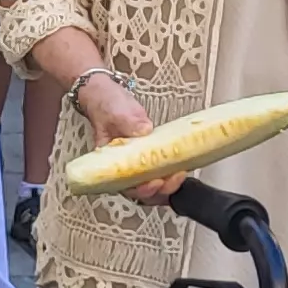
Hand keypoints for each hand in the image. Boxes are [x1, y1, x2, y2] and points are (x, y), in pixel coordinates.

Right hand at [70, 73, 180, 205]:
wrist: (105, 96)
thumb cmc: (105, 106)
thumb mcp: (115, 112)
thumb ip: (128, 121)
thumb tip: (145, 130)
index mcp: (111, 163)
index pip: (126, 187)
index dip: (142, 190)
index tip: (155, 182)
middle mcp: (124, 167)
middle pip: (144, 191)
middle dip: (162, 190)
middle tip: (176, 176)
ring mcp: (137, 162)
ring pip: (153, 184)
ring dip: (169, 184)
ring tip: (182, 173)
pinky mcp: (149, 154)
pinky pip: (160, 169)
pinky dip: (172, 172)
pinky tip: (183, 166)